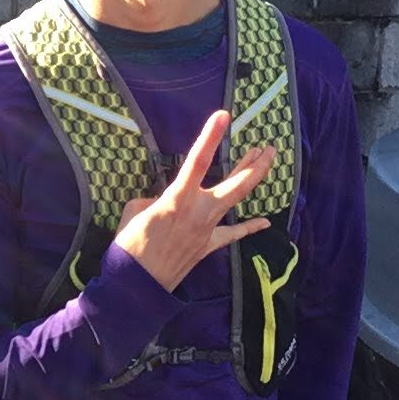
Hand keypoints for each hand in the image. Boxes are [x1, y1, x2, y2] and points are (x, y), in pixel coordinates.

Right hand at [113, 110, 274, 290]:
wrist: (138, 283)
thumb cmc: (130, 244)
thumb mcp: (135, 210)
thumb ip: (154, 198)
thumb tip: (163, 199)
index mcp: (177, 198)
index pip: (198, 161)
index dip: (211, 137)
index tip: (223, 116)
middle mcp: (199, 211)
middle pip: (235, 184)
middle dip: (254, 164)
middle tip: (268, 147)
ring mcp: (207, 229)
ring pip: (236, 200)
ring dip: (251, 179)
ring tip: (265, 160)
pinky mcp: (208, 246)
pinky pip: (232, 234)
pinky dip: (248, 227)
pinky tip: (265, 221)